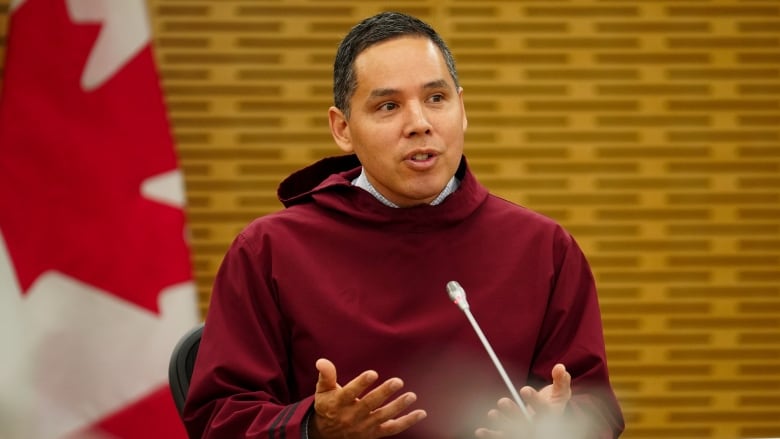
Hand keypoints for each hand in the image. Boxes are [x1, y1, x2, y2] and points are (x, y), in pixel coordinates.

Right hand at [308, 358, 426, 438]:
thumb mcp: (323, 390)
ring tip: (411, 395)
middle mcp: (352, 416)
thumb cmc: (327, 406)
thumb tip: (322, 361)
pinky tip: (420, 413)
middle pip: (369, 404)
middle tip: (398, 381)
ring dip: (398, 406)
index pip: (350, 393)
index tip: (373, 373)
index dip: (361, 383)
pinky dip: (407, 422)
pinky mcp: (374, 434)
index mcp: (339, 403)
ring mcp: (364, 426)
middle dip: (384, 393)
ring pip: (383, 416)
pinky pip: (393, 428)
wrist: (327, 435)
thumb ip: (326, 375)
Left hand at [475, 364, 571, 438]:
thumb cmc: (553, 402)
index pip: (544, 410)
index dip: (534, 400)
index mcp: (550, 415)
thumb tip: (559, 367)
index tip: (524, 389)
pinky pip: (503, 437)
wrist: (549, 419)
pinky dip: (492, 435)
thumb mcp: (560, 391)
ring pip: (514, 433)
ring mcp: (525, 432)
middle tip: (502, 401)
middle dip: (514, 413)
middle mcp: (538, 427)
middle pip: (527, 424)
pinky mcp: (513, 435)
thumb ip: (561, 380)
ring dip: (501, 425)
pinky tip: (480, 431)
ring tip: (492, 414)